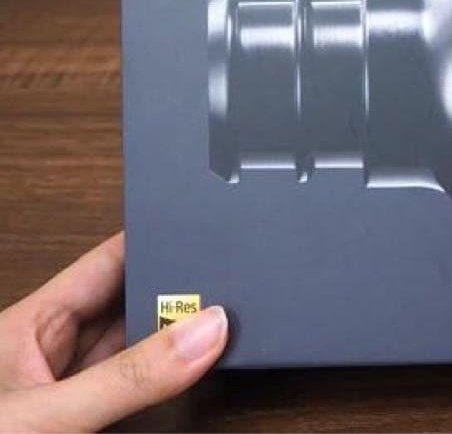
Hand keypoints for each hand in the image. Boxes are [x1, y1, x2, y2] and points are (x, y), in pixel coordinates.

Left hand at [0, 233, 226, 431]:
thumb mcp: (46, 418)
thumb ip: (130, 377)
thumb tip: (204, 332)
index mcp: (30, 325)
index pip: (105, 263)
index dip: (152, 240)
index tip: (207, 230)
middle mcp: (50, 354)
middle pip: (128, 306)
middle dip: (174, 293)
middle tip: (229, 287)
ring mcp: (64, 396)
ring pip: (134, 352)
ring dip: (173, 342)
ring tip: (221, 325)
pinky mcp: (78, 430)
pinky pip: (131, 394)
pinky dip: (164, 384)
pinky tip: (191, 373)